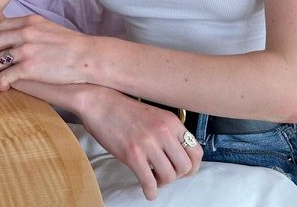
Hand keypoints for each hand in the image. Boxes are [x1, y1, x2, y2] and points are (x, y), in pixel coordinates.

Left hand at [0, 14, 89, 89]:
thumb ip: (34, 29)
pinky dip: (0, 83)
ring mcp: (26, 50)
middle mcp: (25, 33)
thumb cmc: (72, 45)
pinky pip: (5, 77)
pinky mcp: (28, 68)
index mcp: (30, 22)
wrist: (86, 56)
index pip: (1, 25)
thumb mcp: (50, 28)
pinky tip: (1, 88)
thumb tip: (21, 34)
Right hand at [80, 89, 202, 200]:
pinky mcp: (132, 155)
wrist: (100, 104)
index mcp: (172, 122)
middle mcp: (164, 131)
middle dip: (177, 176)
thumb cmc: (126, 111)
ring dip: (162, 183)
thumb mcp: (155, 116)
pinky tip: (147, 189)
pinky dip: (150, 191)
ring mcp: (148, 143)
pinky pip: (149, 182)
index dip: (192, 166)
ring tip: (154, 178)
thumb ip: (169, 133)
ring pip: (170, 176)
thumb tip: (179, 156)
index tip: (184, 171)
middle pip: (185, 167)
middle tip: (165, 174)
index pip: (196, 151)